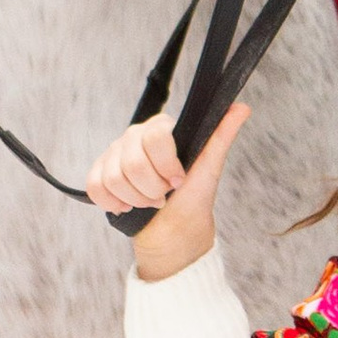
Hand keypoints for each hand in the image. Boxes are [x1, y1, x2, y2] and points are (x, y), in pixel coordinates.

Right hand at [84, 98, 250, 281]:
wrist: (175, 229)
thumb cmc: (193, 196)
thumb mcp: (210, 167)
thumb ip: (221, 135)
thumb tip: (242, 108)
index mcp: (160, 129)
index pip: (156, 137)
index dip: (167, 165)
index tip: (178, 181)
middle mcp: (134, 137)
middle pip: (133, 162)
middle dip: (152, 189)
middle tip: (164, 196)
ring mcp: (113, 155)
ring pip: (113, 177)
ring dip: (136, 199)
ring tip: (149, 203)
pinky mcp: (99, 174)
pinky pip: (96, 186)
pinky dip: (113, 202)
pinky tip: (128, 206)